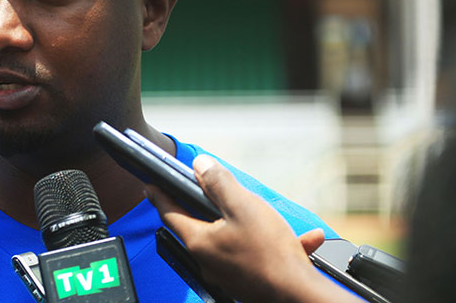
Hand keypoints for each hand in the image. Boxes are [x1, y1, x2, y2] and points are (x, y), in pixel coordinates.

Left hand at [146, 155, 356, 302]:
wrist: (299, 295)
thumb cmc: (269, 253)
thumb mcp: (242, 206)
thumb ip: (219, 183)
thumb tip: (200, 164)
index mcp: (199, 241)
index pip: (170, 213)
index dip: (160, 196)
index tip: (151, 186)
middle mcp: (207, 260)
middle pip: (199, 225)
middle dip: (207, 205)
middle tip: (210, 189)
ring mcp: (226, 273)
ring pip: (232, 237)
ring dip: (250, 223)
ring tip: (268, 213)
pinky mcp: (247, 281)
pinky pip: (257, 254)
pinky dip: (274, 242)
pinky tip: (304, 239)